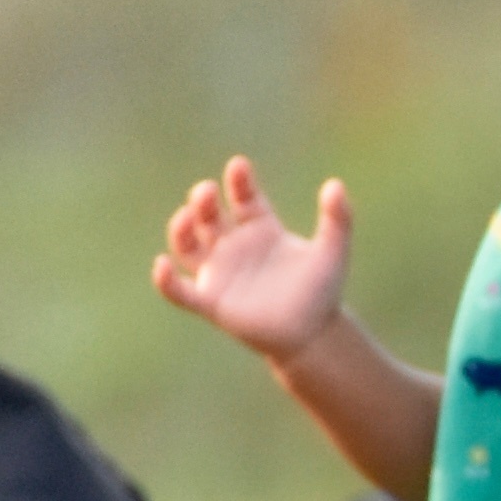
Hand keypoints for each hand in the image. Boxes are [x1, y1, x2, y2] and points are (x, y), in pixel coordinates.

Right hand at [153, 155, 354, 359]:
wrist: (314, 335)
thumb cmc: (321, 291)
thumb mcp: (334, 252)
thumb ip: (338, 218)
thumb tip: (336, 185)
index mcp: (260, 228)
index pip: (244, 197)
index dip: (239, 181)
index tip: (239, 166)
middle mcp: (234, 245)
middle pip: (210, 216)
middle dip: (204, 201)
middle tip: (207, 191)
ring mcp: (219, 272)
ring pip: (187, 245)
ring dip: (181, 229)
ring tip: (187, 215)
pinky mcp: (210, 302)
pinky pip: (179, 291)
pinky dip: (165, 280)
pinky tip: (162, 265)